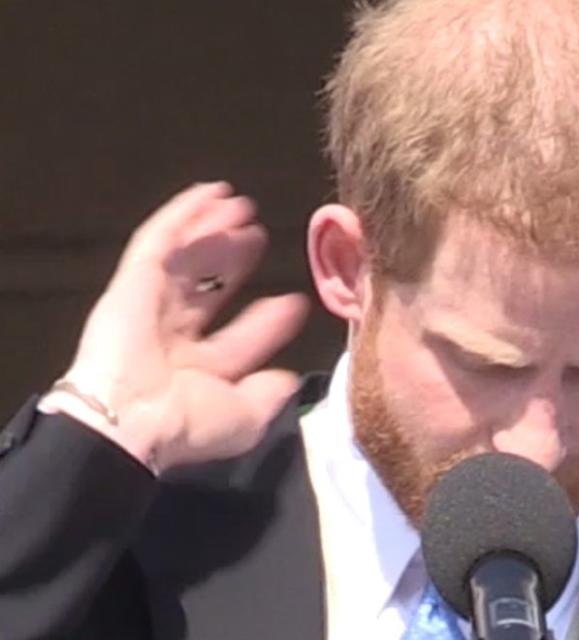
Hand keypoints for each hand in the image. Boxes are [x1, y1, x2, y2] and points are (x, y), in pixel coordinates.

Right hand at [54, 183, 308, 471]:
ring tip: (242, 206)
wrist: (130, 417)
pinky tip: (210, 192)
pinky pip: (159, 239)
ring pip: (187, 257)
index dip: (267, 321)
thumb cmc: (186, 423)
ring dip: (213, 230)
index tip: (296, 303)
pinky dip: (183, 214)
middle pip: (209, 288)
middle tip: (258, 236)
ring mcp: (151, 305)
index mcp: (196, 371)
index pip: (237, 338)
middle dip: (233, 261)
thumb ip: (269, 396)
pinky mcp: (134, 280)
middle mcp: (172, 337)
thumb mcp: (245, 419)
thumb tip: (290, 379)